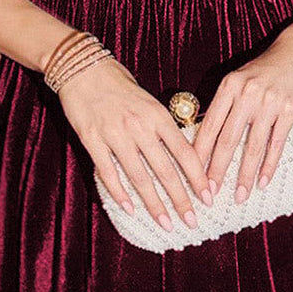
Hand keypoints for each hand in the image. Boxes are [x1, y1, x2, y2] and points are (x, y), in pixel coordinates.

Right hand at [55, 56, 214, 231]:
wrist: (84, 68)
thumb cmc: (120, 85)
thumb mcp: (150, 102)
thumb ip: (163, 128)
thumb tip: (182, 155)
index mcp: (158, 116)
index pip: (185, 152)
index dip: (197, 177)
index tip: (208, 197)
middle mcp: (140, 127)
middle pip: (165, 171)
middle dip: (181, 199)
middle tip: (191, 221)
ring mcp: (116, 134)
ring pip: (140, 177)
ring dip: (154, 204)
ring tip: (165, 223)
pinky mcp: (93, 139)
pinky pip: (109, 172)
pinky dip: (120, 193)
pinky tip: (130, 209)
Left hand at [192, 30, 292, 204]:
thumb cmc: (264, 71)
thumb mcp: (239, 80)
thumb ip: (224, 106)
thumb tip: (205, 138)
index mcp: (229, 87)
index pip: (210, 126)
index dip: (199, 153)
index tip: (191, 175)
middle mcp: (247, 94)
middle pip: (228, 139)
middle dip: (217, 170)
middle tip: (210, 194)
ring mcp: (270, 102)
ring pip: (253, 146)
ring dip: (245, 175)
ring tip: (240, 195)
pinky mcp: (290, 109)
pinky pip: (276, 144)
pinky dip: (269, 165)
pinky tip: (263, 182)